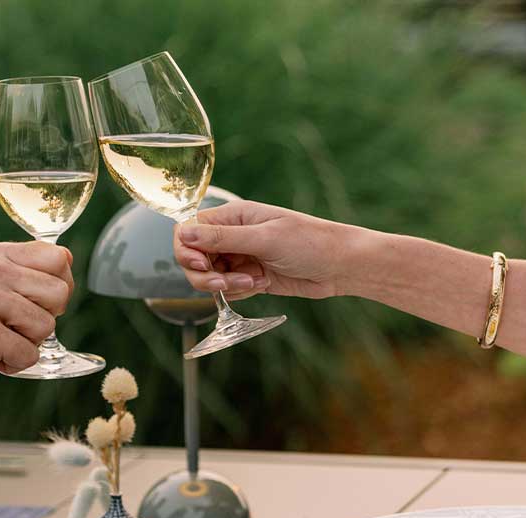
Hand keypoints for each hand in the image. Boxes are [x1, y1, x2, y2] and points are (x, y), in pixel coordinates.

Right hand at [0, 241, 72, 411]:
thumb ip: (19, 270)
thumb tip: (67, 259)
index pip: (59, 257)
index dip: (59, 286)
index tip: (37, 303)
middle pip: (60, 293)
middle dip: (45, 318)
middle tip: (13, 327)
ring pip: (47, 327)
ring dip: (26, 344)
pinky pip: (28, 356)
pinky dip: (12, 365)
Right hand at [172, 200, 363, 300]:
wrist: (341, 266)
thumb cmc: (310, 242)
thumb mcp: (264, 238)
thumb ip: (222, 238)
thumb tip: (183, 233)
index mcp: (234, 217)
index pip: (189, 230)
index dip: (187, 250)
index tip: (202, 264)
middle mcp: (232, 236)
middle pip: (194, 258)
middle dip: (206, 274)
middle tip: (226, 283)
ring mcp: (241, 258)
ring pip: (209, 277)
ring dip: (225, 285)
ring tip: (253, 283)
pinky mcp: (250, 278)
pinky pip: (228, 290)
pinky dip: (239, 293)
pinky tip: (263, 285)